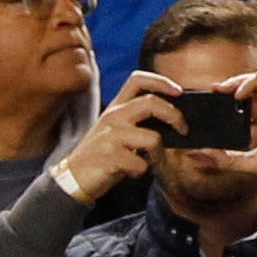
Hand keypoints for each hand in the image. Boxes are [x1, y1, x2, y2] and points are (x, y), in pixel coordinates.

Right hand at [61, 72, 185, 203]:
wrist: (73, 177)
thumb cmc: (102, 154)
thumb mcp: (117, 130)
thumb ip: (138, 121)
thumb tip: (173, 120)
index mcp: (116, 107)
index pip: (138, 80)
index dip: (161, 81)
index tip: (179, 91)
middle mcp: (113, 116)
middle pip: (152, 103)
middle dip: (175, 116)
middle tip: (183, 130)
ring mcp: (110, 136)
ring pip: (153, 138)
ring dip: (158, 155)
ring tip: (148, 161)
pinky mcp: (110, 156)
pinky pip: (142, 164)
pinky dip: (141, 171)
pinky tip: (130, 172)